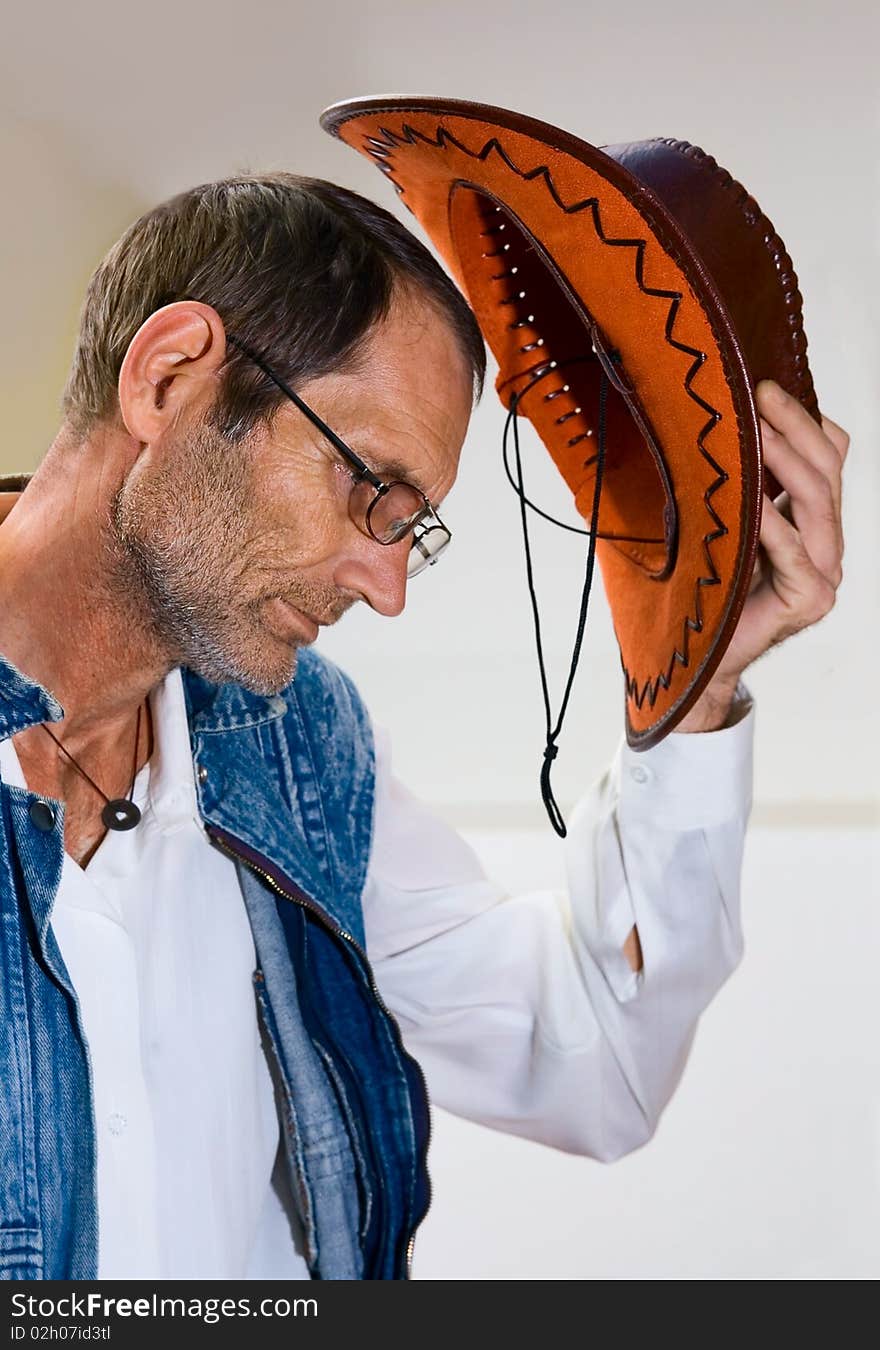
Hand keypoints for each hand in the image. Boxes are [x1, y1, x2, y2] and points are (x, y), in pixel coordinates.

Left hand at [677, 379, 848, 732]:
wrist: (691, 656)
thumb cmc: (701, 587)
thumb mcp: (716, 520)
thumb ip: (729, 484)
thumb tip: (703, 426)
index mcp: (809, 522)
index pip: (828, 457)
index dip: (804, 418)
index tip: (762, 386)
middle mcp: (825, 545)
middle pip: (826, 472)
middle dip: (794, 427)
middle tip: (760, 395)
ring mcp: (823, 575)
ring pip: (818, 504)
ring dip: (786, 461)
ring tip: (757, 430)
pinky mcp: (810, 601)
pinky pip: (794, 552)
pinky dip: (773, 524)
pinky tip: (752, 503)